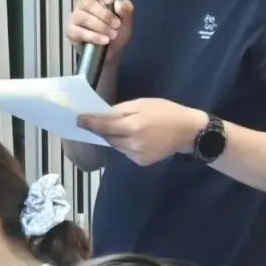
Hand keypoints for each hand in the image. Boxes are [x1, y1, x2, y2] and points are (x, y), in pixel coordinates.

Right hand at [66, 0, 134, 60]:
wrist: (112, 52)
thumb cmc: (117, 31)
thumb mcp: (127, 21)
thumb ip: (126, 10)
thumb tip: (118, 3)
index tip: (109, 0)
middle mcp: (83, 4)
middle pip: (87, 2)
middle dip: (104, 14)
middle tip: (117, 25)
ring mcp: (75, 17)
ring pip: (82, 16)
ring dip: (99, 26)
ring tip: (112, 35)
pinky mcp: (71, 32)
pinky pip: (78, 31)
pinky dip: (93, 36)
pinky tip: (104, 41)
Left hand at [79, 99, 205, 165]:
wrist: (188, 132)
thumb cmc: (166, 112)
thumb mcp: (143, 103)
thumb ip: (121, 110)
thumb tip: (103, 115)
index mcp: (132, 126)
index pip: (103, 125)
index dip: (89, 123)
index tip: (77, 120)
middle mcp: (132, 143)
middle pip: (107, 137)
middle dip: (100, 130)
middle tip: (94, 121)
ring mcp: (136, 155)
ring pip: (115, 145)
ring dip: (113, 137)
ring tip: (120, 128)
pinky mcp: (141, 162)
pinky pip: (125, 152)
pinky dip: (124, 144)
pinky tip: (134, 137)